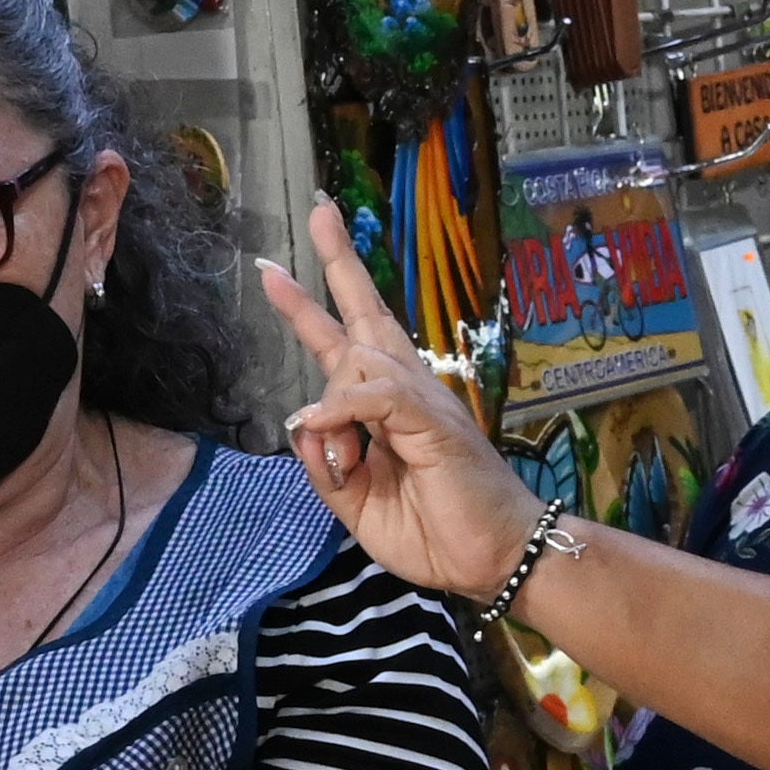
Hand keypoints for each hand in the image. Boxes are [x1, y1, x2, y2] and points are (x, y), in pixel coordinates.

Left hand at [257, 205, 544, 603]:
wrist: (493, 559)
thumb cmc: (436, 531)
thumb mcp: (356, 505)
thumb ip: (326, 464)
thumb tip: (305, 422)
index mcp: (387, 408)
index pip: (346, 345)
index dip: (309, 307)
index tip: (276, 271)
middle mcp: (407, 390)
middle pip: (366, 314)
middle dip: (339, 261)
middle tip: (319, 211)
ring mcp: (423, 400)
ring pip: (357, 358)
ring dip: (333, 408)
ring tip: (352, 467)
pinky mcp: (434, 420)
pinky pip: (376, 394)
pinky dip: (344, 407)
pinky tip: (327, 426)